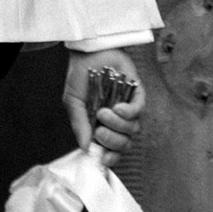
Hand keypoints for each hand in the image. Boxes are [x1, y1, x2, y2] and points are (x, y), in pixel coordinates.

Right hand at [64, 48, 144, 162]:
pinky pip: (139, 112)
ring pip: (132, 129)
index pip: (111, 149)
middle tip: (100, 130)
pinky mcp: (138, 96)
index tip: (104, 158)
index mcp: (101, 125)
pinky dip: (128, 113)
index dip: (111, 157)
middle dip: (113, 140)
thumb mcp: (73, 102)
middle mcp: (117, 121)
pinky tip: (117, 106)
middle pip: (124, 143)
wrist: (89, 53)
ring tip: (104, 112)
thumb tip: (85, 148)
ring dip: (118, 124)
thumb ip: (80, 125)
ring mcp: (129, 109)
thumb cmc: (79, 77)